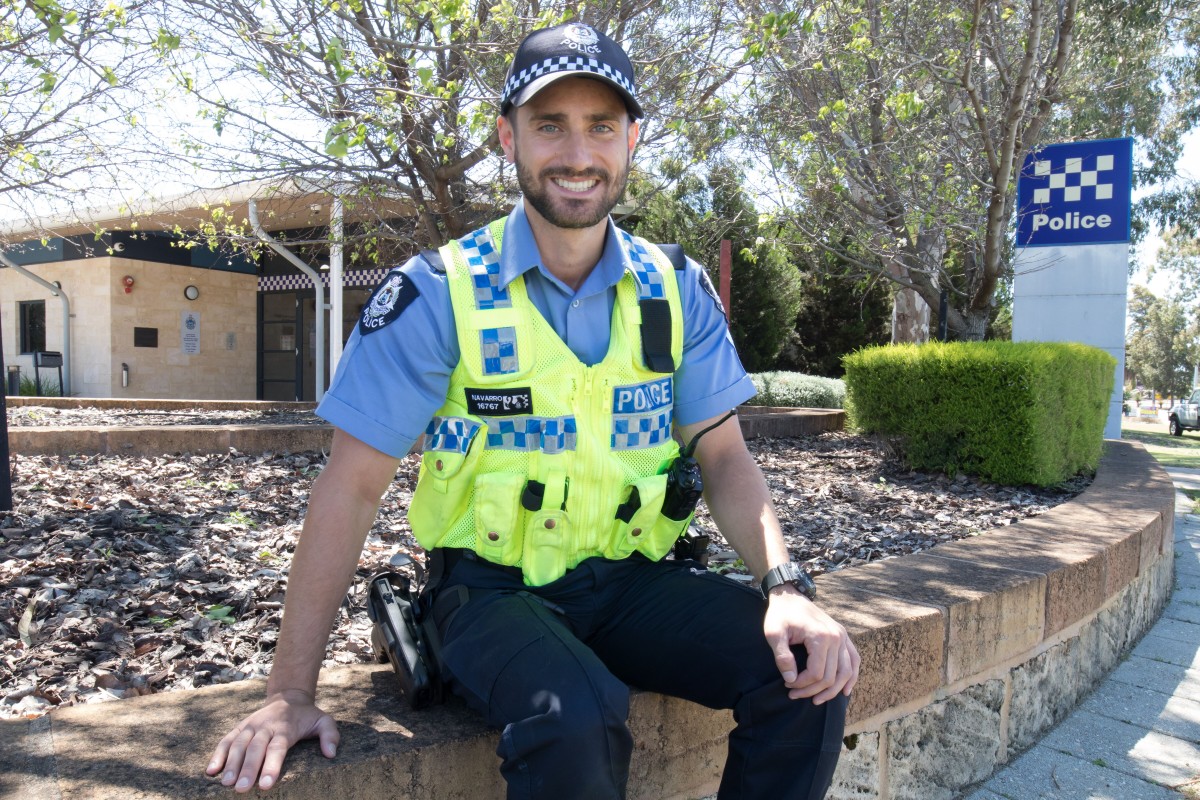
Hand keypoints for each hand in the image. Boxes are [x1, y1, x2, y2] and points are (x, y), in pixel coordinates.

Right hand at [206, 689, 339, 792]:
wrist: (288, 697)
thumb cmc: (306, 716)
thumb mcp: (324, 721)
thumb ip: (330, 735)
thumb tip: (331, 754)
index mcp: (285, 728)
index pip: (277, 748)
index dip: (271, 765)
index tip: (266, 784)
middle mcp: (265, 726)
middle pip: (255, 748)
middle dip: (247, 769)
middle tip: (241, 788)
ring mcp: (251, 726)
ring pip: (238, 744)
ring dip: (230, 764)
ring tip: (226, 783)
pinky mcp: (240, 727)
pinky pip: (226, 740)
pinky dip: (218, 754)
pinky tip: (211, 771)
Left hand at [762, 586, 859, 704]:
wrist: (790, 596)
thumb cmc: (780, 615)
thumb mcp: (774, 633)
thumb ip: (782, 656)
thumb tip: (790, 679)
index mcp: (821, 636)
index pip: (817, 673)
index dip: (802, 684)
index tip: (787, 684)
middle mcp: (837, 637)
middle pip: (831, 676)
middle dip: (812, 690)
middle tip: (794, 694)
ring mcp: (843, 636)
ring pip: (846, 672)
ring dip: (833, 690)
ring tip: (817, 700)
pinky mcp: (843, 636)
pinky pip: (854, 660)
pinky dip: (852, 677)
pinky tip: (845, 690)